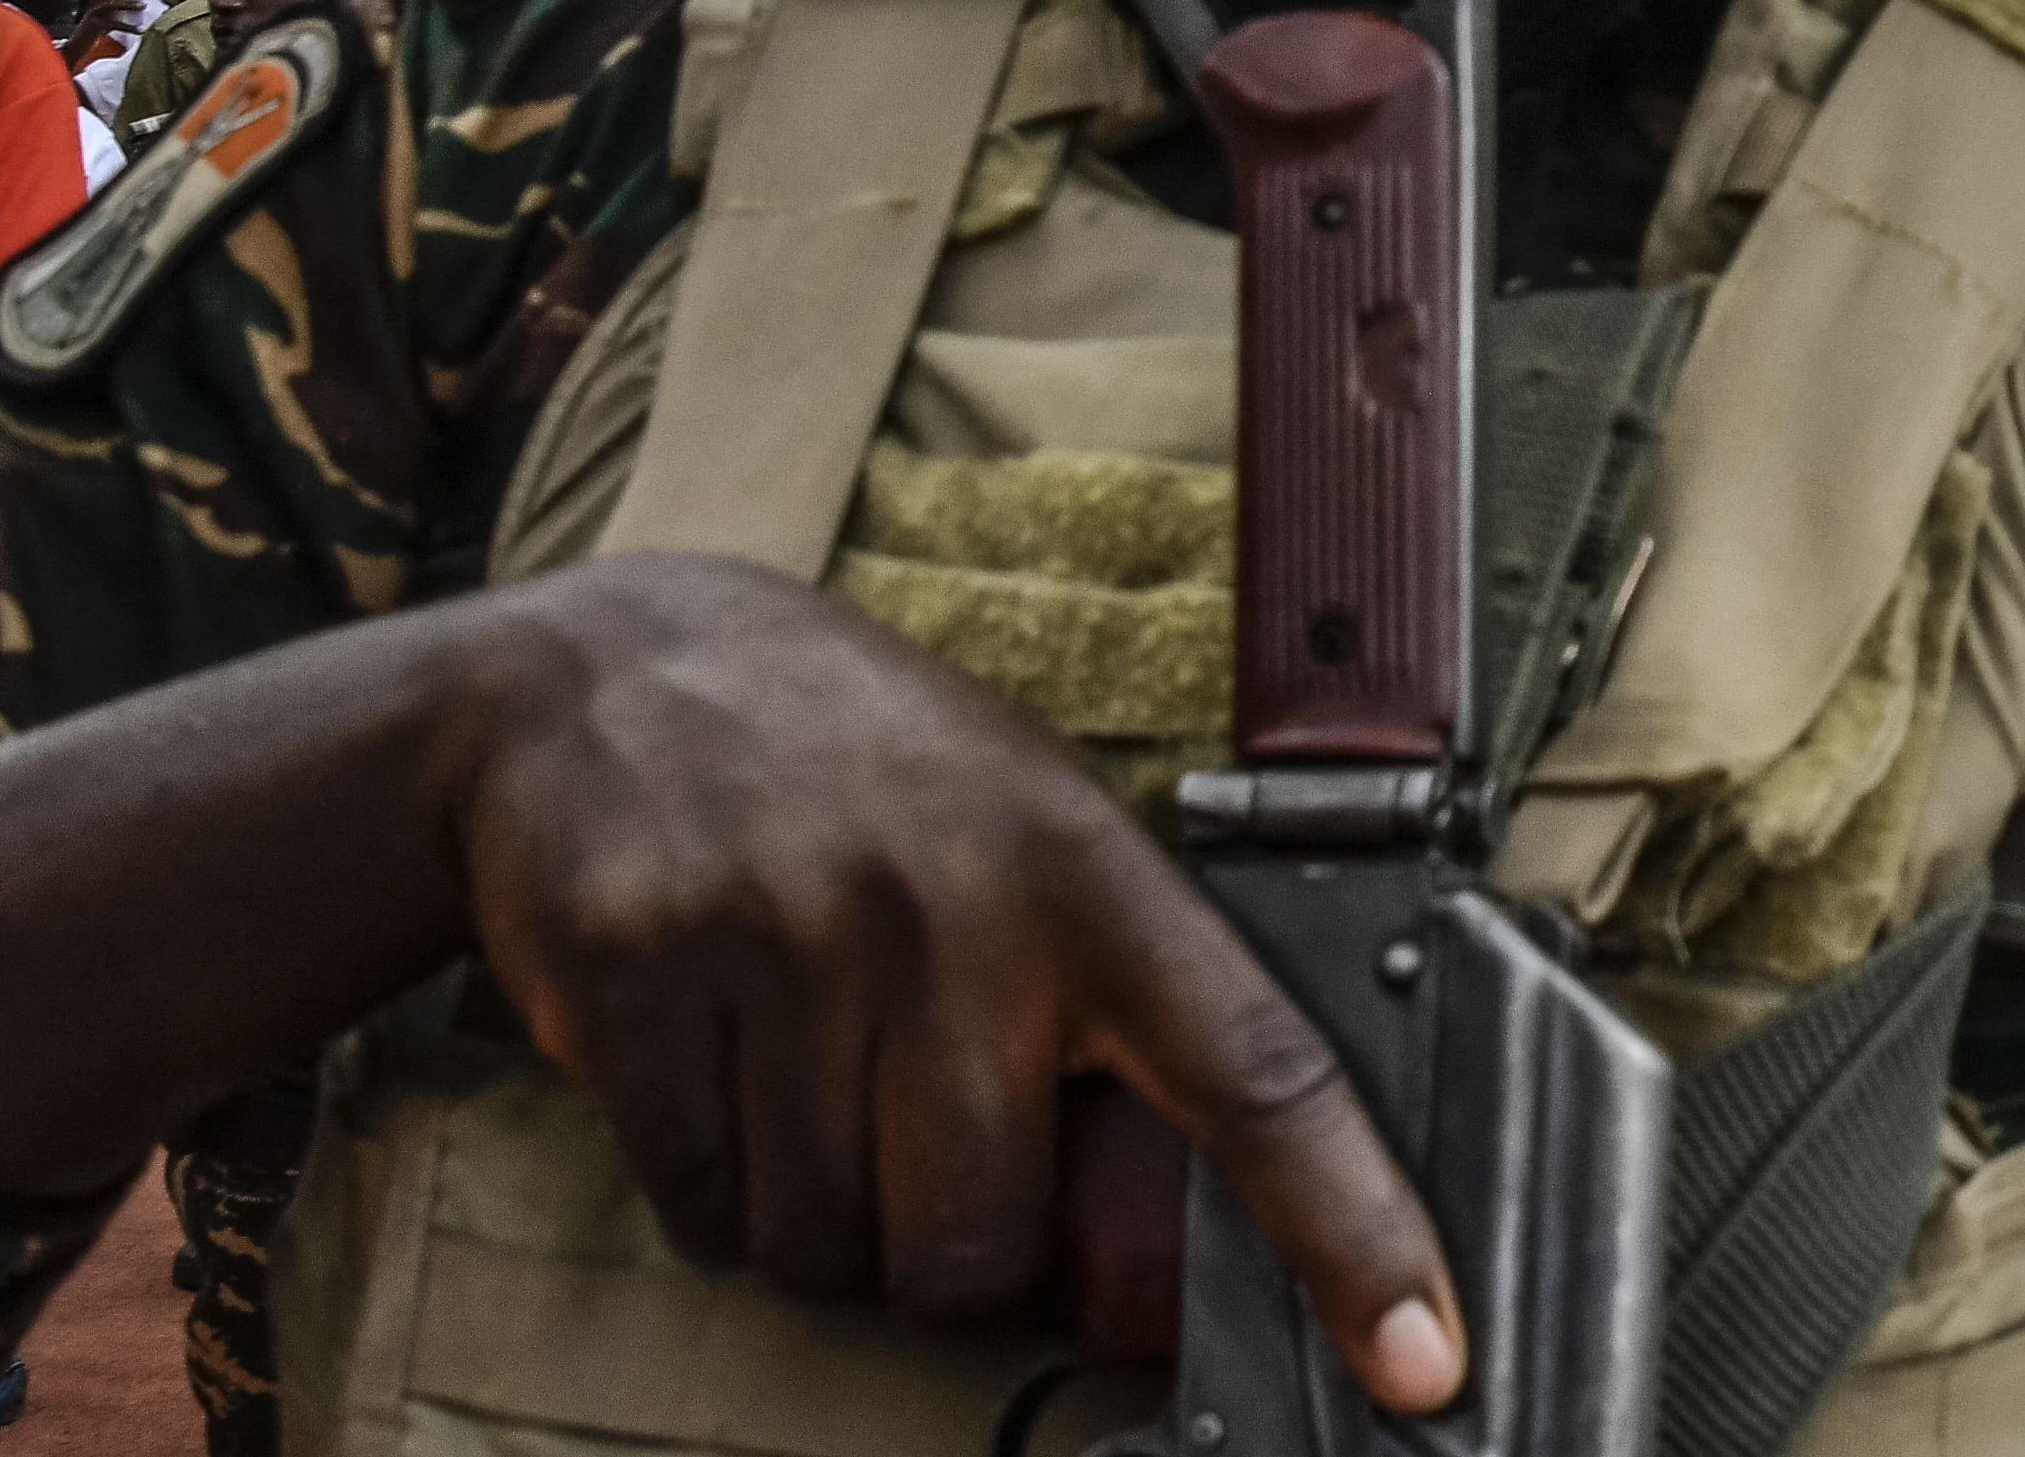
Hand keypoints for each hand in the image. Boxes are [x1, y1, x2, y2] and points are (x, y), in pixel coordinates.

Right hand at [450, 556, 1462, 1410]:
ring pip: (830, 1252)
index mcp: (1089, 873)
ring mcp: (788, 941)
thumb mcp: (1031, 823)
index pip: (1258, 1074)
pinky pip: (704, 1211)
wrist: (607, 668)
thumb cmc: (862, 768)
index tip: (1417, 1355)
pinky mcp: (638, 982)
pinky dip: (713, 1188)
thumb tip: (1183, 1212)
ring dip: (822, 1223)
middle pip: (979, 1245)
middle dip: (951, 1252)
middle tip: (919, 1147)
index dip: (1348, 1227)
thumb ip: (1109, 992)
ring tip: (807, 1072)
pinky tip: (714, 1067)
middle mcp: (952, 910)